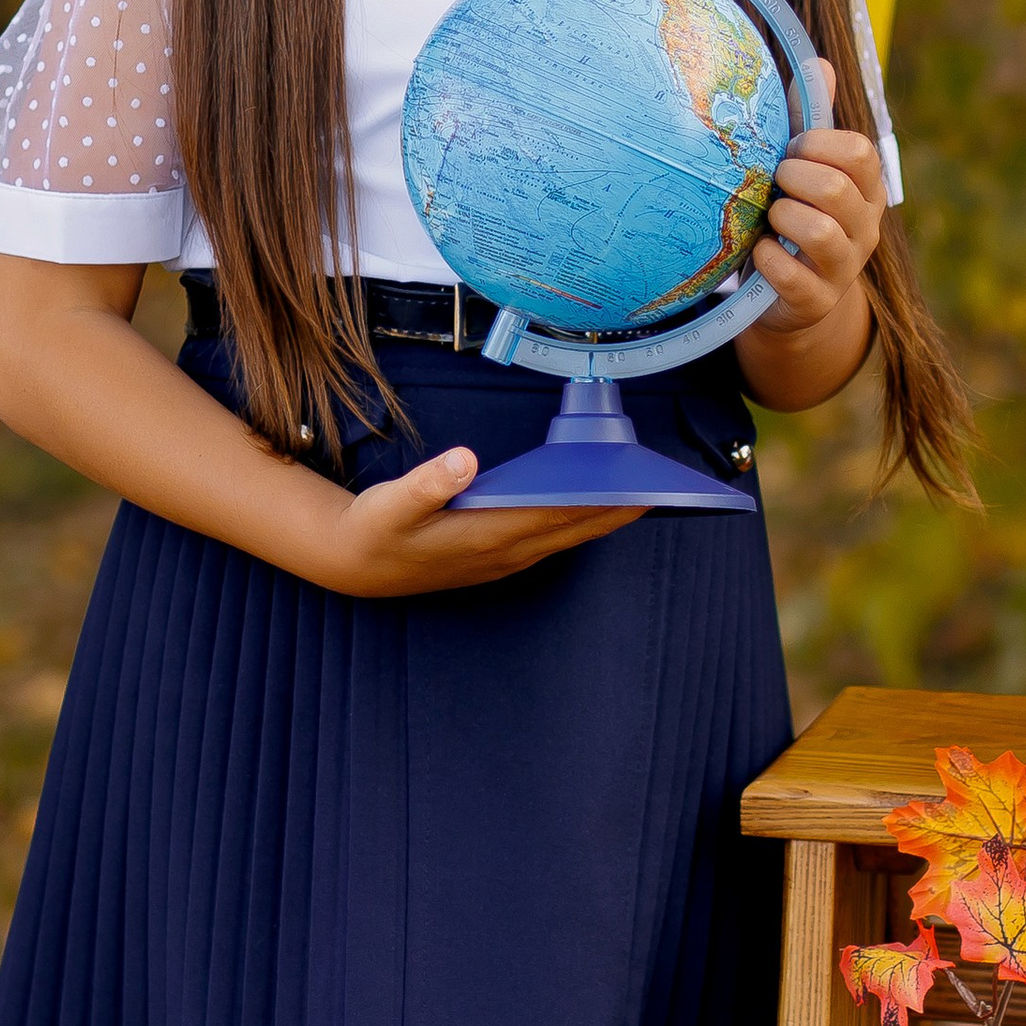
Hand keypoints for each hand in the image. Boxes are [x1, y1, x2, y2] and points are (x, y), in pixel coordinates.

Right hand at [314, 446, 644, 596]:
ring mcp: (505, 557)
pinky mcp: (501, 555)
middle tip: (667, 487)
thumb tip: (464, 460)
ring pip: (569, 536)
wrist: (358, 566)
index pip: (556, 514)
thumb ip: (428, 482)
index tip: (640, 486)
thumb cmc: (378, 529)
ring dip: (606, 516)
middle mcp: (505, 551)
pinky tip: (596, 501)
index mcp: (486, 534)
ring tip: (644, 489)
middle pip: (575, 528)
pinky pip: (554, 537)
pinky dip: (580, 520)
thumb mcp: (391, 504)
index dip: (601, 501)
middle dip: (621, 509)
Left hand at [750, 63, 886, 336]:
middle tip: (775, 182)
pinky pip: (789, 273)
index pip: (859, 152)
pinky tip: (758, 251)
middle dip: (794, 178)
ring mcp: (845, 268)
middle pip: (837, 189)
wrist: (786, 295)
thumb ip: (808, 118)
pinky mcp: (816, 300)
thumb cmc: (791, 214)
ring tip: (770, 217)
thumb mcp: (801, 167)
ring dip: (782, 217)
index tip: (790, 150)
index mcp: (865, 188)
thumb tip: (818, 63)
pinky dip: (766, 257)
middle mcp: (864, 228)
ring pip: (819, 232)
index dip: (817, 144)